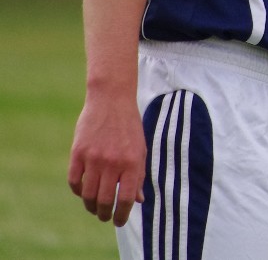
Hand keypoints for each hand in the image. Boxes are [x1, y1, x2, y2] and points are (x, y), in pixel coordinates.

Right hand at [68, 95, 146, 226]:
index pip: (125, 199)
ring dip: (90, 206)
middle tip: (104, 216)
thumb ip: (139, 175)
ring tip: (94, 207)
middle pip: (104, 201)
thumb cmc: (129, 126)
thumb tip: (137, 200)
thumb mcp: (140, 149)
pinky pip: (74, 181)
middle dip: (104, 214)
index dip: (122, 215)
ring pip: (87, 195)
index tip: (119, 221)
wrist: (111, 98)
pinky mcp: (78, 152)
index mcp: (132, 162)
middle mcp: (113, 162)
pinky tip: (83, 190)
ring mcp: (94, 158)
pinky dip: (78, 190)